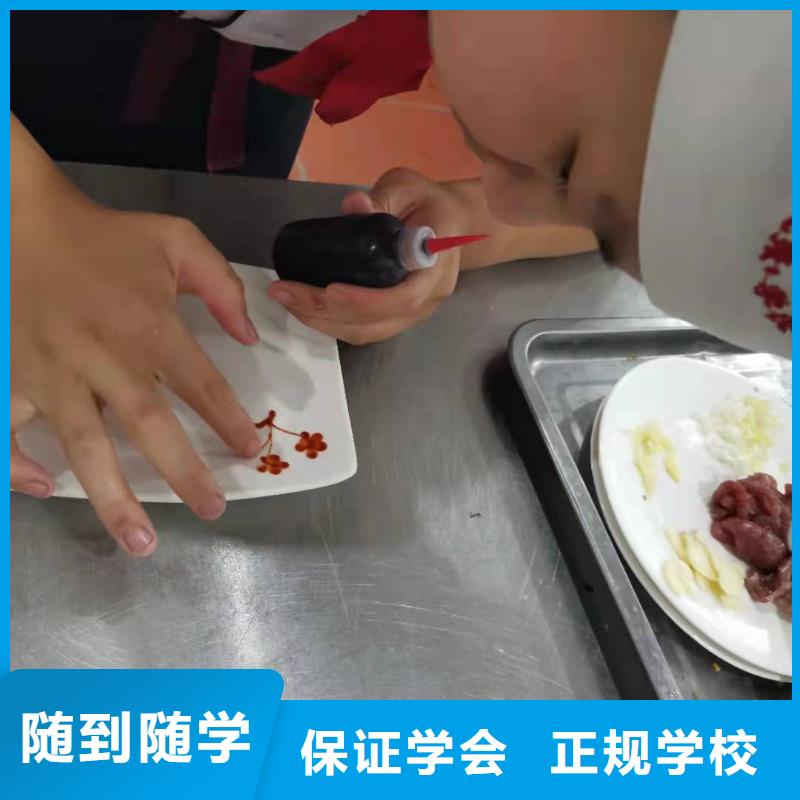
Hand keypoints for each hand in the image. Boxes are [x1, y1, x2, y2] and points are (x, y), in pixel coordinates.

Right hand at [11, 176, 261, 555]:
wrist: (16, 219)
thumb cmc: (101, 236)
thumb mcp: (176, 242)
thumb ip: (222, 287)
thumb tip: (250, 337)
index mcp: (145, 325)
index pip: (200, 384)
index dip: (228, 421)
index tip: (249, 450)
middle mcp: (101, 357)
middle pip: (148, 427)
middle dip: (183, 473)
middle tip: (213, 510)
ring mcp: (50, 373)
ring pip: (83, 445)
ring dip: (112, 497)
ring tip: (141, 541)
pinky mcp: (9, 376)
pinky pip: (7, 431)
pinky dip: (18, 465)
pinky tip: (43, 489)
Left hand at [267, 168, 471, 343]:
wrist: (450, 222)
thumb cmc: (427, 202)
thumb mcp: (406, 187)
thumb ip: (382, 197)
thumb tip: (353, 205)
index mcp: (435, 263)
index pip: (406, 296)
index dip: (368, 301)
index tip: (330, 290)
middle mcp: (429, 297)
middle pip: (379, 319)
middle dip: (328, 311)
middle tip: (285, 292)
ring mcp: (416, 312)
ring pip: (369, 332)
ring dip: (324, 322)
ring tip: (288, 301)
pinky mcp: (399, 318)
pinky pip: (366, 330)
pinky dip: (332, 324)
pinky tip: (305, 308)